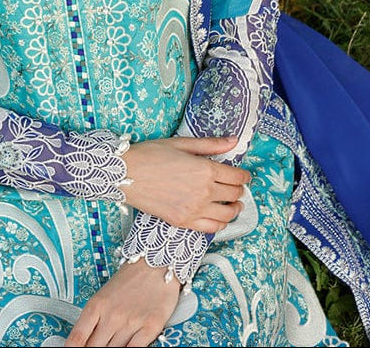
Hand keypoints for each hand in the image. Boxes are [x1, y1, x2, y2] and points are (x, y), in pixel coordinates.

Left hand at [64, 258, 179, 346]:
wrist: (155, 263)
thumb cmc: (129, 280)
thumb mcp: (104, 296)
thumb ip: (94, 320)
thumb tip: (84, 342)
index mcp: (96, 306)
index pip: (78, 337)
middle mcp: (112, 316)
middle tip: (96, 345)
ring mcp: (131, 323)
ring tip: (109, 344)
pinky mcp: (150, 327)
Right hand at [121, 135, 249, 232]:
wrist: (126, 174)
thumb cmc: (150, 154)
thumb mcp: (181, 143)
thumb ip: (210, 144)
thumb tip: (234, 141)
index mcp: (205, 169)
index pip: (237, 176)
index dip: (244, 175)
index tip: (243, 175)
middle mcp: (204, 191)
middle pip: (234, 194)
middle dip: (239, 189)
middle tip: (235, 186)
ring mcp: (194, 209)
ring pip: (228, 213)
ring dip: (234, 208)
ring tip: (232, 203)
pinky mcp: (184, 222)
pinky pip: (212, 227)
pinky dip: (220, 223)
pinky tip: (217, 215)